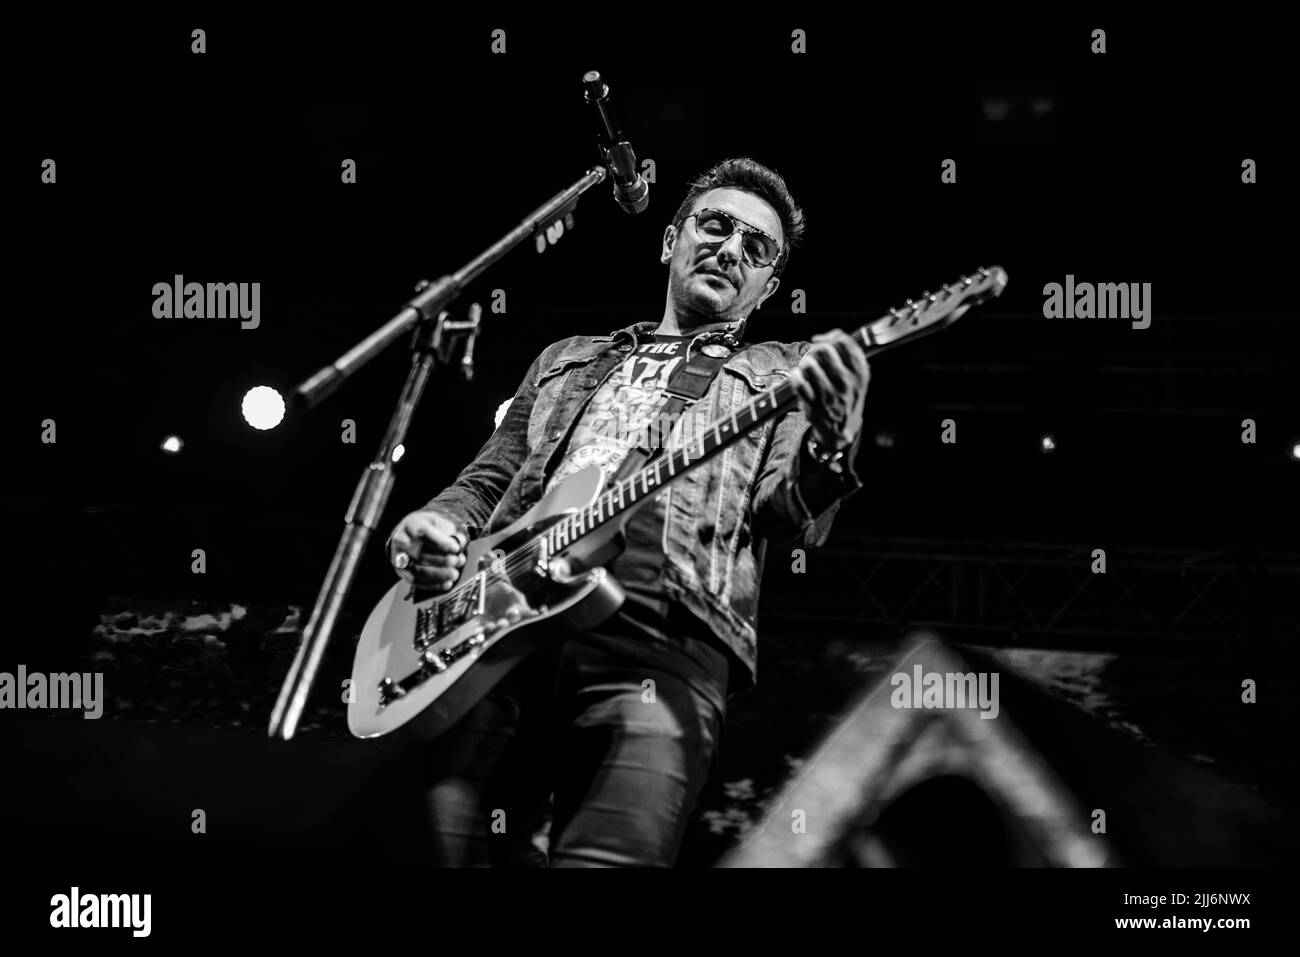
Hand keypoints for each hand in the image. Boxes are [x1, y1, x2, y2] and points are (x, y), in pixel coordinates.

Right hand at [388, 510, 468, 590]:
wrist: (406, 534)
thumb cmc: (425, 528)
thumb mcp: (438, 522)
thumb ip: (450, 531)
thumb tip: (460, 542)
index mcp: (412, 525)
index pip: (424, 533)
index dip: (441, 543)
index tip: (456, 548)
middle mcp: (402, 542)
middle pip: (421, 554)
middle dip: (443, 560)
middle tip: (457, 561)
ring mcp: (399, 558)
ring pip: (418, 570)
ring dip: (439, 575)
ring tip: (454, 574)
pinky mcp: (401, 572)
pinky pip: (416, 581)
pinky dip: (433, 584)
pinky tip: (446, 583)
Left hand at [788, 329, 869, 449]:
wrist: (842, 429)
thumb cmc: (848, 396)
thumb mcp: (858, 376)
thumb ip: (848, 353)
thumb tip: (825, 336)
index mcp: (860, 373)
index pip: (844, 342)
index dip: (830, 336)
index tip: (823, 341)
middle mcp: (846, 383)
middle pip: (824, 350)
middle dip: (814, 349)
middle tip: (813, 355)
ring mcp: (830, 395)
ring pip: (809, 364)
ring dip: (804, 362)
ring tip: (807, 368)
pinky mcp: (814, 405)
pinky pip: (798, 382)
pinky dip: (795, 376)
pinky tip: (798, 377)